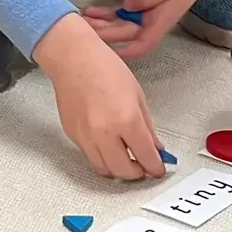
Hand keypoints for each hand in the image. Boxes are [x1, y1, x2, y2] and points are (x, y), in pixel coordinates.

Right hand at [34, 13, 166, 180]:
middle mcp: (105, 134)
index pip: (146, 157)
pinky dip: (102, 156)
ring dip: (118, 169)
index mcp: (127, 121)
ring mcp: (85, 137)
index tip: (158, 169)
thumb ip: (147, 126)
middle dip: (137, 173)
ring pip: (104, 170)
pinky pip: (90, 155)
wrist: (73, 58)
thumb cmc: (106, 68)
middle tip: (143, 167)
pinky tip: (107, 143)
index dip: (155, 167)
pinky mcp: (73, 136)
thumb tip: (155, 147)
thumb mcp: (137, 95)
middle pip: (123, 172)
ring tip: (125, 159)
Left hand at [84, 0, 231, 60]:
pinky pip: (118, 13)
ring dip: (99, 24)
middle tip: (81, 30)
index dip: (122, 52)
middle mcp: (150, 23)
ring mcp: (143, 15)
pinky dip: (104, 13)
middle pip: (123, 35)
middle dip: (102, 34)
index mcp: (160, 23)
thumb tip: (128, 6)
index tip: (103, 53)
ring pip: (117, 25)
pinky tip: (90, 12)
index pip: (140, 45)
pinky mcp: (138, 4)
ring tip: (80, 20)